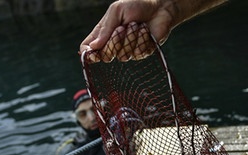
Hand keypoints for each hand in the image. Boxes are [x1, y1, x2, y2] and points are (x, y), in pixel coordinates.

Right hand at [79, 0, 227, 61]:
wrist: (160, 7)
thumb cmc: (137, 5)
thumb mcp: (117, 11)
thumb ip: (105, 29)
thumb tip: (93, 47)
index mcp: (103, 32)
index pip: (88, 48)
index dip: (88, 54)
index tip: (92, 54)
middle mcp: (113, 43)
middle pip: (105, 56)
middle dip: (114, 41)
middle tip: (122, 28)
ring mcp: (127, 50)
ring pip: (122, 55)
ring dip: (130, 38)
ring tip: (136, 25)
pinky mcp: (141, 52)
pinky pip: (137, 53)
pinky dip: (141, 39)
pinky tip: (145, 30)